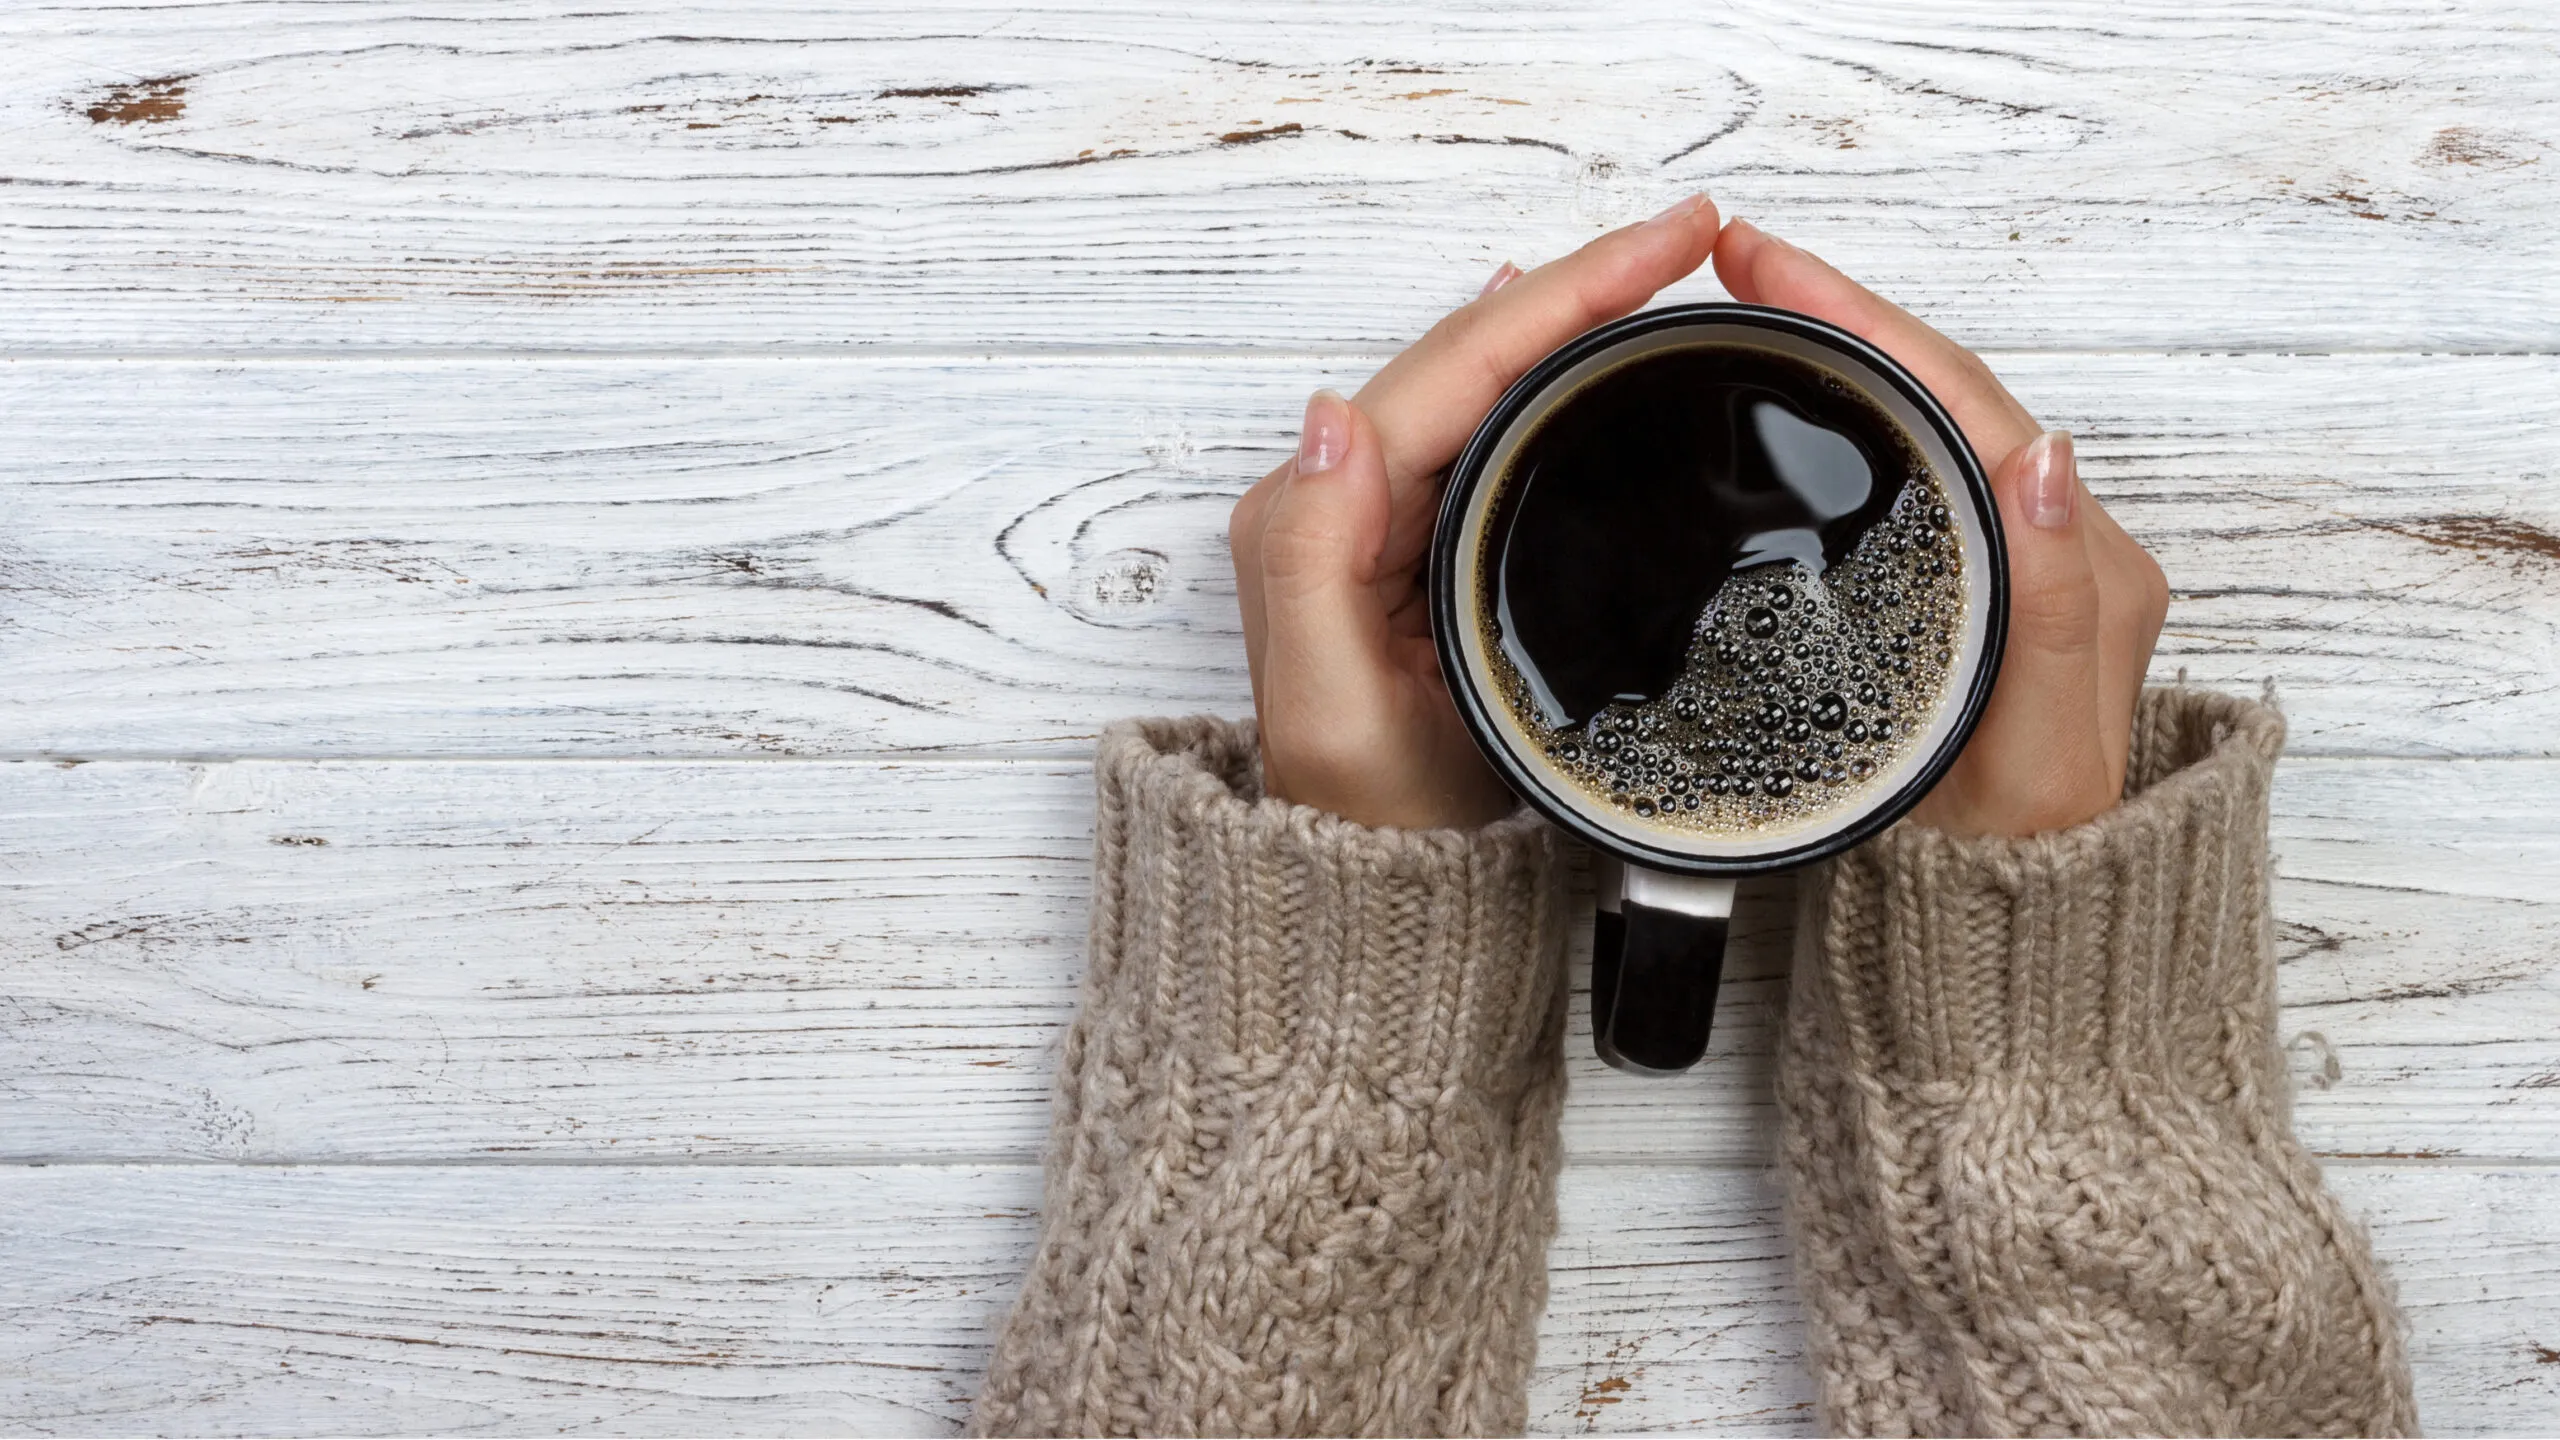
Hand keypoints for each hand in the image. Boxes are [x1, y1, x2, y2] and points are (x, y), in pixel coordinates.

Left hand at [1228, 194, 1724, 829]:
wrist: (1378, 895)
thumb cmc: (1368, 820)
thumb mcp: (1332, 706)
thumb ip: (1312, 559)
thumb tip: (1331, 415)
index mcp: (1317, 516)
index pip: (1451, 369)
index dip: (1563, 293)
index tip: (1664, 246)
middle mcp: (1339, 500)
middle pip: (1470, 355)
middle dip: (1579, 283)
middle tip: (1691, 233)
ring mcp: (1382, 518)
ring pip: (1483, 381)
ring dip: (1568, 315)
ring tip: (1657, 262)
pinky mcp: (1422, 544)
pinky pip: (1487, 429)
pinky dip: (1544, 374)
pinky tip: (1578, 339)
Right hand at [1712, 221, 2168, 836]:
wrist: (2009, 946)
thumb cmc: (2020, 863)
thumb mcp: (2036, 746)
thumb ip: (2054, 606)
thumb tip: (2046, 454)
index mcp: (2081, 563)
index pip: (1962, 398)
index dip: (1862, 318)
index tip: (1768, 264)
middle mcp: (2054, 550)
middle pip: (1941, 390)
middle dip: (1839, 308)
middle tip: (1736, 259)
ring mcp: (2008, 569)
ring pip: (1922, 423)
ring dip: (1840, 350)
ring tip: (1753, 301)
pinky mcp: (1963, 597)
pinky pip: (1906, 472)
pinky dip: (1845, 416)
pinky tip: (1791, 404)